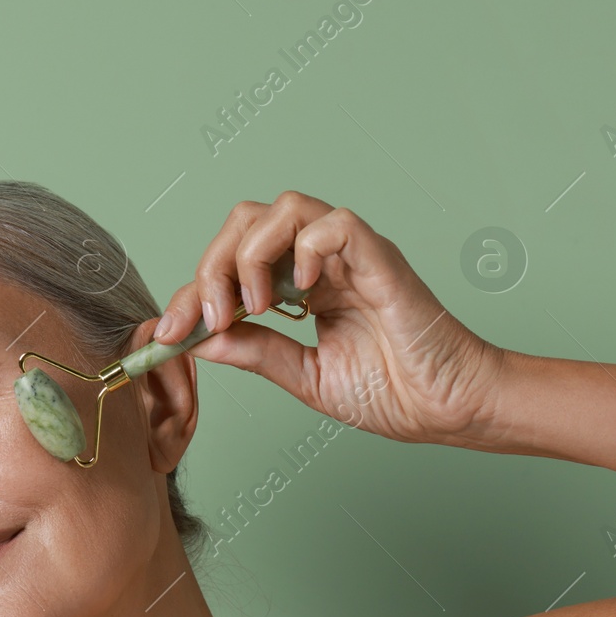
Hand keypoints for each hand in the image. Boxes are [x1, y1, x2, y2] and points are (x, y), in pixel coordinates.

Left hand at [151, 191, 505, 446]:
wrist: (446, 408)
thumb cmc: (392, 391)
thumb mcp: (301, 375)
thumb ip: (254, 351)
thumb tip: (198, 339)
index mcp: (301, 285)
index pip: (231, 263)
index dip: (193, 292)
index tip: (169, 332)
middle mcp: (320, 261)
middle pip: (246, 220)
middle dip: (213, 266)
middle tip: (213, 318)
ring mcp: (350, 256)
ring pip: (283, 208)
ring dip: (251, 255)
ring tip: (255, 307)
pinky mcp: (379, 259)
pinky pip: (335, 224)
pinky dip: (305, 248)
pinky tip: (300, 292)